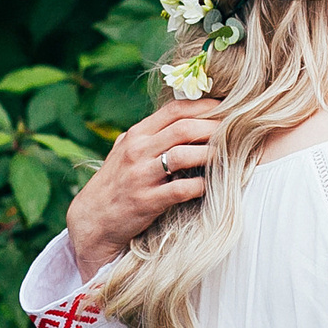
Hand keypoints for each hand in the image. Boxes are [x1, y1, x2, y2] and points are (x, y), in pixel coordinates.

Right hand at [64, 99, 220, 279]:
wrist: (91, 221)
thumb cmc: (114, 185)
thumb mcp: (125, 152)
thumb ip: (149, 136)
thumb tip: (182, 120)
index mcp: (135, 135)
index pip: (175, 110)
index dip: (204, 106)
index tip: (226, 109)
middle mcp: (137, 151)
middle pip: (184, 128)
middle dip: (215, 128)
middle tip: (236, 132)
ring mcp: (141, 176)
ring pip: (184, 155)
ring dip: (211, 155)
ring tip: (229, 157)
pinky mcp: (146, 201)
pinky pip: (181, 189)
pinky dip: (201, 186)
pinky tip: (211, 187)